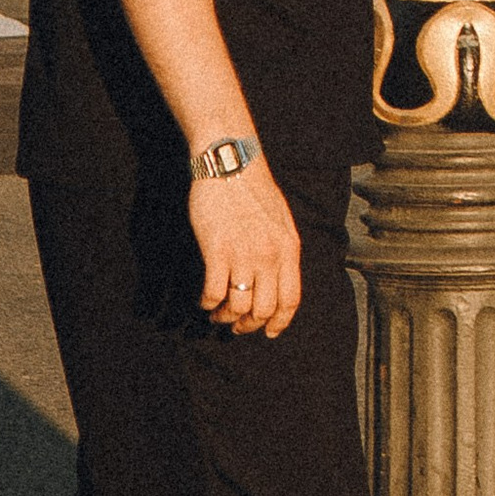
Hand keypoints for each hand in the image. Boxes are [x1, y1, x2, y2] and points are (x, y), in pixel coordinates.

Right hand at [189, 161, 301, 336]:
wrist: (230, 164)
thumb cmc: (252, 190)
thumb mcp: (281, 221)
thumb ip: (281, 250)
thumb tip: (277, 277)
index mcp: (288, 249)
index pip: (290, 300)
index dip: (279, 322)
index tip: (268, 331)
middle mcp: (270, 256)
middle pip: (263, 309)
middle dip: (249, 325)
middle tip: (236, 326)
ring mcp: (244, 255)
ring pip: (237, 306)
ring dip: (225, 317)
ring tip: (216, 314)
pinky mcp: (217, 250)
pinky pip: (213, 292)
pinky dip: (207, 303)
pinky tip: (203, 300)